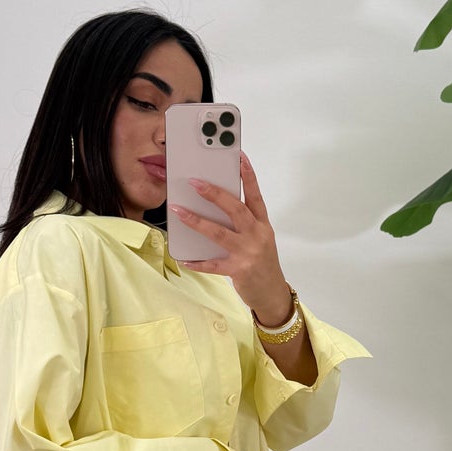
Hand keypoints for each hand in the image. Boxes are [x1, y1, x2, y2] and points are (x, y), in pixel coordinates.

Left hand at [170, 151, 293, 326]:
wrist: (272, 292)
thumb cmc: (261, 261)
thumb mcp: (259, 238)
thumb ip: (242, 223)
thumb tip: (214, 206)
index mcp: (262, 224)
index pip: (255, 195)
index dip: (248, 176)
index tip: (239, 157)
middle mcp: (257, 235)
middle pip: (236, 209)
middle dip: (215, 194)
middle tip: (195, 182)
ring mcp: (248, 253)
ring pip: (220, 233)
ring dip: (197, 221)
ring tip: (179, 211)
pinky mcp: (239, 270)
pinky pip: (213, 265)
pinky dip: (198, 262)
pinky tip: (185, 258)